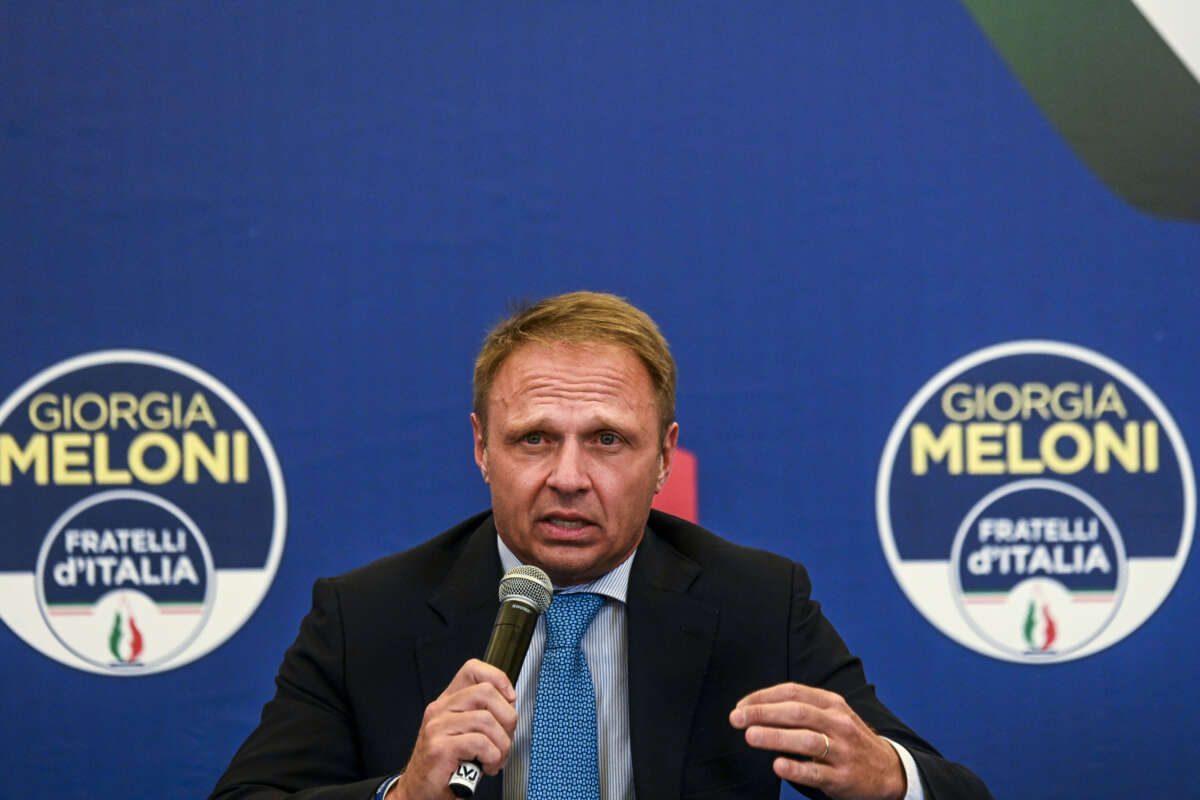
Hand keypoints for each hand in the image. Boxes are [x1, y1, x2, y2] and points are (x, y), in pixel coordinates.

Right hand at [388, 659, 517, 799]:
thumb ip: (483, 714)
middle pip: (486, 692)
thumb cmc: (449, 765)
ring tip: (497, 757)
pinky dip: (493, 757)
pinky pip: (480, 743)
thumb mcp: (465, 732)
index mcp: (448, 702)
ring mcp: (437, 728)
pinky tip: (488, 766)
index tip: (510, 699)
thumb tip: (510, 703)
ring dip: (502, 744)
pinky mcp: (439, 748)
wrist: (421, 792)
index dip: (498, 679)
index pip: (473, 670)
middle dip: (507, 717)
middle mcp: (440, 710)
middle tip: (505, 738)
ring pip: (486, 720)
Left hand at [729, 682, 905, 799]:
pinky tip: (777, 765)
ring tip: (750, 736)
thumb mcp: (832, 715)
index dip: (763, 697)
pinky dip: (796, 768)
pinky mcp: (843, 777)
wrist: (889, 770)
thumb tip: (756, 708)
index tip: (740, 705)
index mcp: (832, 704)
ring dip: (775, 737)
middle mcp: (838, 723)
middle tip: (736, 719)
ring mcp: (842, 750)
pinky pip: (817, 772)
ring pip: (806, 740)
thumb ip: (801, 708)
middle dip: (763, 713)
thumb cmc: (849, 739)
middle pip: (796, 713)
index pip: (793, 693)